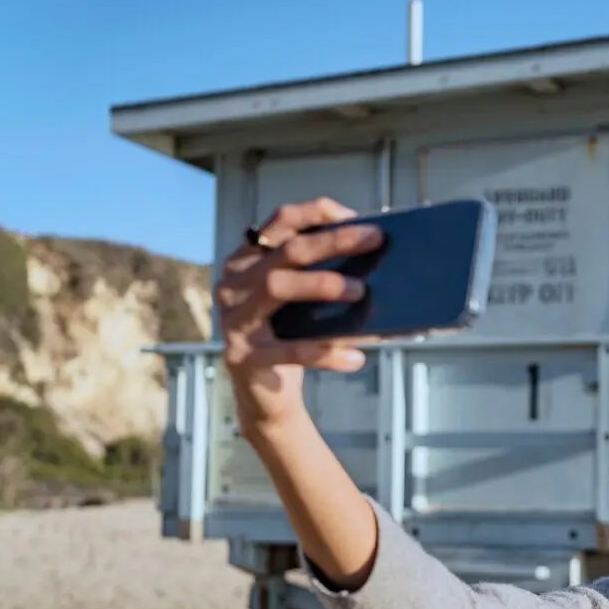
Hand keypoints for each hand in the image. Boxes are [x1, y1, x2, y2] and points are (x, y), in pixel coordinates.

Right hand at [214, 197, 382, 428]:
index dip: (316, 213)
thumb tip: (370, 250)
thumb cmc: (289, 336)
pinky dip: (325, 353)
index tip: (356, 217)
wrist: (265, 395)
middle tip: (375, 239)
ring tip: (361, 291)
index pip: (280, 222)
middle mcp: (234, 284)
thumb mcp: (300, 301)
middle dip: (333, 241)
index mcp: (248, 262)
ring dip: (323, 284)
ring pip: (277, 287)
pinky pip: (288, 350)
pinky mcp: (243, 357)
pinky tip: (355, 358)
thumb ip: (319, 273)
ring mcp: (234, 320)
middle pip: (286, 251)